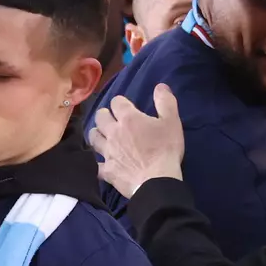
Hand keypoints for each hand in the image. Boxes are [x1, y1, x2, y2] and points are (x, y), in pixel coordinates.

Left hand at [88, 83, 185, 197]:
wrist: (156, 180)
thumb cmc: (165, 149)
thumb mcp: (172, 122)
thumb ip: (165, 101)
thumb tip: (160, 86)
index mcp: (128, 119)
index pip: (117, 102)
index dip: (120, 102)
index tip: (125, 106)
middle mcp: (113, 132)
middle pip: (100, 117)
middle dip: (104, 115)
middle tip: (111, 118)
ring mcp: (107, 152)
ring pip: (93, 137)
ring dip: (97, 134)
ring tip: (103, 136)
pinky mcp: (106, 170)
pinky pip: (96, 165)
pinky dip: (97, 162)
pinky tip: (100, 162)